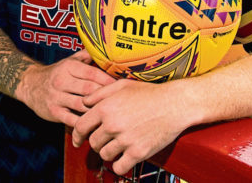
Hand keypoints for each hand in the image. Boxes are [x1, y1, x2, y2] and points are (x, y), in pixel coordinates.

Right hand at [17, 50, 115, 126]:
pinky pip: (71, 119)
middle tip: (121, 102)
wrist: (30, 85)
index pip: (92, 73)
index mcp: (69, 67)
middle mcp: (62, 81)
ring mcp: (57, 97)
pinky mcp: (53, 112)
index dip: (108, 80)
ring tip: (112, 114)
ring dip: (96, 110)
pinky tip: (95, 125)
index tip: (123, 85)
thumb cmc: (57, 72)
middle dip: (105, 96)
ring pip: (81, 105)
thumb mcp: (69, 60)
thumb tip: (105, 48)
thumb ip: (87, 55)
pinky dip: (84, 123)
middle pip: (89, 90)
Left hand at [72, 79, 190, 175]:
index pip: (80, 127)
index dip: (76, 136)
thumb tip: (84, 102)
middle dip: (97, 142)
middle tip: (106, 140)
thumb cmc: (150, 92)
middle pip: (93, 143)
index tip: (77, 141)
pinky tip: (125, 158)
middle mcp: (112, 124)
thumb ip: (100, 93)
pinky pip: (119, 167)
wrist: (176, 103)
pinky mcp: (138, 152)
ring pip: (105, 155)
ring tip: (118, 146)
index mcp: (105, 108)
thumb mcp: (122, 85)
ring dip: (109, 153)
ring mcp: (125, 139)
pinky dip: (120, 164)